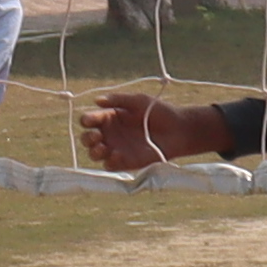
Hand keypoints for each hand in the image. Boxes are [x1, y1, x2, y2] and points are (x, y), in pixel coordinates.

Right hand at [83, 90, 225, 168]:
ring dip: (94, 152)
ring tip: (103, 148)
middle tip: (96, 136)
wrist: (179, 130)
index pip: (90, 120)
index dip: (86, 120)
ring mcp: (116, 149)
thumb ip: (118, 100)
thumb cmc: (159, 112)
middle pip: (87, 139)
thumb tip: (96, 100)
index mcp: (109, 117)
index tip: (89, 120)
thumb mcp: (138, 101)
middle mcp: (110, 134)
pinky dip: (110, 162)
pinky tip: (117, 156)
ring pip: (95, 154)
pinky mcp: (126, 163)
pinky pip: (111, 166)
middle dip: (87, 138)